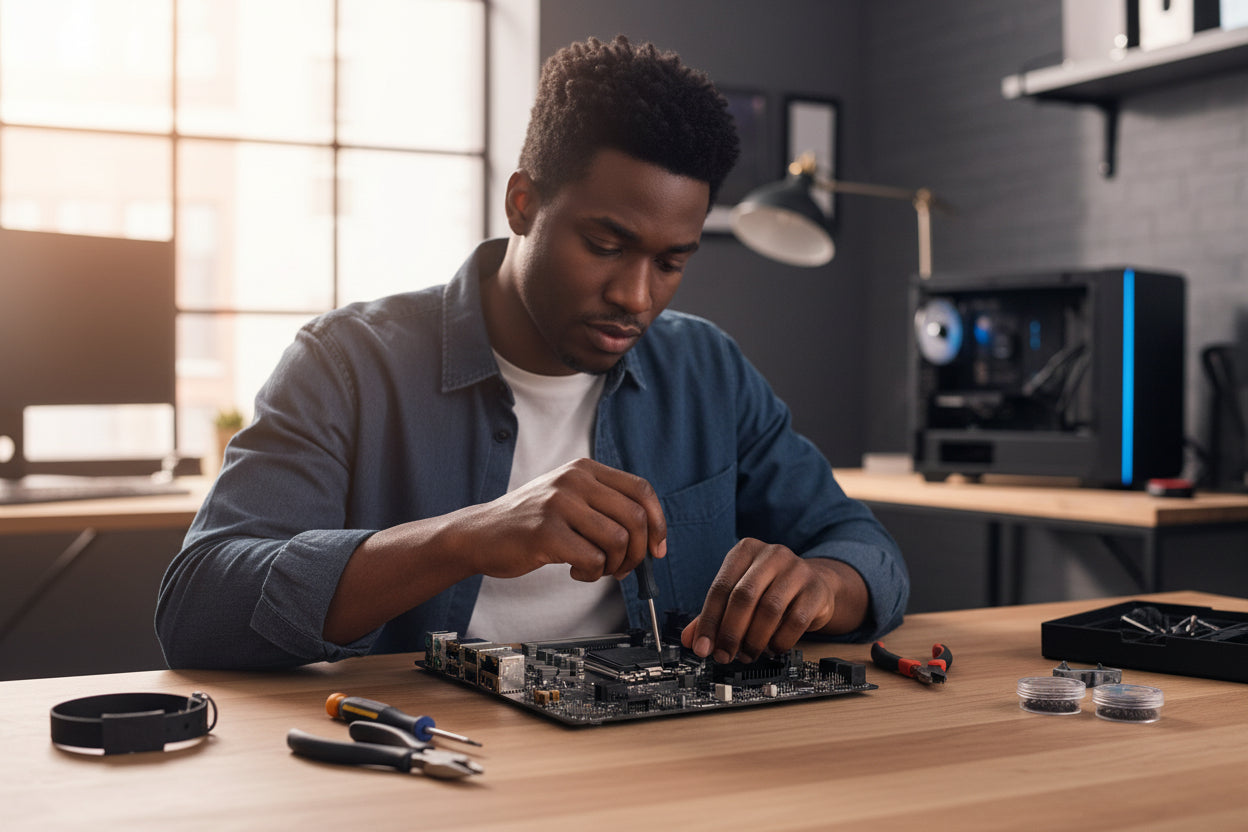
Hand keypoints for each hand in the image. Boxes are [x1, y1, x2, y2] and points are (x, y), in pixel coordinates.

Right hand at [458, 458, 666, 582]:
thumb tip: (651, 541)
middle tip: (624, 568)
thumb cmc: (530, 523)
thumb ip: (606, 509)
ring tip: (596, 569)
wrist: (479, 534)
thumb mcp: (569, 499)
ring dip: (614, 565)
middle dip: (639, 552)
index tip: (657, 549)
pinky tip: (575, 571)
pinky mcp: (546, 531)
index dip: (658, 523)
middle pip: (636, 517)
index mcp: (585, 469)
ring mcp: (559, 503)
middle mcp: (574, 480)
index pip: (642, 490)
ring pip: (618, 540)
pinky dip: (592, 574)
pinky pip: (593, 559)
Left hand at [679, 539, 840, 662]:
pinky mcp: (816, 590)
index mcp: (745, 551)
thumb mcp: (739, 594)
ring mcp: (797, 570)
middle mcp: (771, 555)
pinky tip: (771, 648)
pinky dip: (779, 641)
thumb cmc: (770, 589)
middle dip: (730, 632)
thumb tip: (690, 640)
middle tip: (723, 655)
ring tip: (747, 654)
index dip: (708, 621)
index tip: (701, 648)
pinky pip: (795, 621)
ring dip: (754, 640)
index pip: (720, 587)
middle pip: (744, 597)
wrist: (815, 584)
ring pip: (769, 610)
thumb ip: (713, 615)